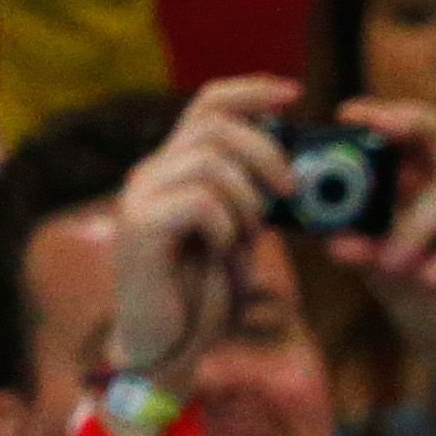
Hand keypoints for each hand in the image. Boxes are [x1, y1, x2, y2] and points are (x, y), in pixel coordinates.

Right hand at [106, 76, 294, 381]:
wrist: (169, 344)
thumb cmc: (205, 292)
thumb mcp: (242, 235)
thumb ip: (256, 199)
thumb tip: (296, 174)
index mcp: (178, 167)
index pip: (209, 104)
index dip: (252, 91)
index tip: (295, 93)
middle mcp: (153, 171)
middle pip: (215, 125)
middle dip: (266, 154)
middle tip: (291, 193)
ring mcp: (141, 195)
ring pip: (211, 163)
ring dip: (247, 201)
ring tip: (247, 238)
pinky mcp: (139, 225)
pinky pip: (201, 203)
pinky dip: (227, 228)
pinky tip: (222, 253)